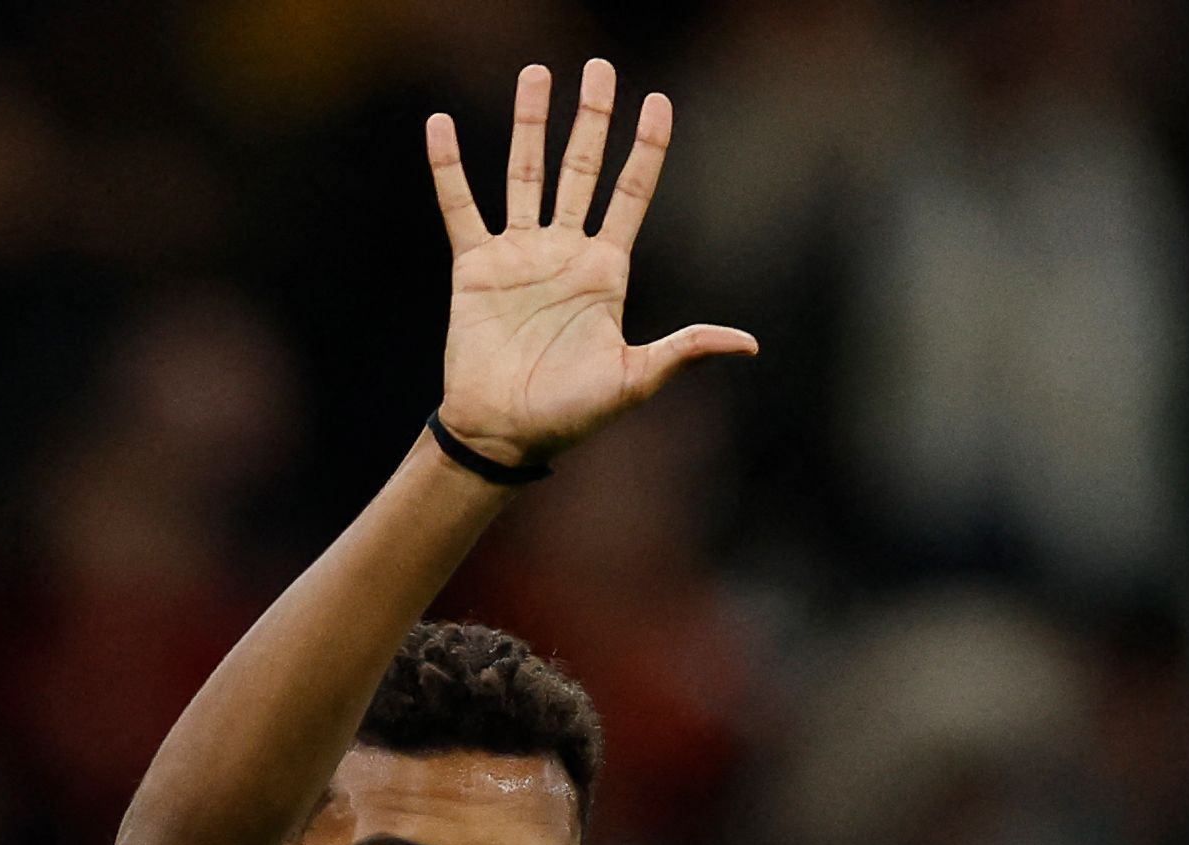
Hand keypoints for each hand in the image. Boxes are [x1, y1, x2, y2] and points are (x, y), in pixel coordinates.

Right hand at [426, 60, 756, 467]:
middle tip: (600, 68)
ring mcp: (519, 254)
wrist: (505, 432)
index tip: (659, 103)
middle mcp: (564, 252)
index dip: (646, 150)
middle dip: (592, 118)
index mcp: (606, 272)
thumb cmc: (571, 414)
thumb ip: (684, 350)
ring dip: (529, 123)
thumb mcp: (634, 380)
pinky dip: (449, 168)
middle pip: (582, 169)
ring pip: (526, 172)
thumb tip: (748, 343)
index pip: (631, 195)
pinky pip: (460, 206)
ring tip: (536, 74)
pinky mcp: (474, 266)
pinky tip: (439, 125)